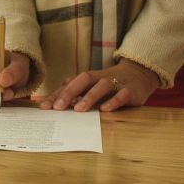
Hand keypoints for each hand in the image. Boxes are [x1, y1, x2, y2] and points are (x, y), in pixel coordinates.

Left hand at [39, 59, 159, 111]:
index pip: (70, 83)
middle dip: (70, 92)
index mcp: (90, 78)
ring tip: (79, 109)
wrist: (139, 74)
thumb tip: (47, 104)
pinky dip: (114, 101)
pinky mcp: (130, 90)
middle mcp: (101, 78)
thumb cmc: (109, 84)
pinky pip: (122, 94)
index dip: (57, 94)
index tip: (43, 106)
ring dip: (90, 96)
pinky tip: (105, 109)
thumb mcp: (91, 87)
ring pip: (102, 86)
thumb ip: (73, 94)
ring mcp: (116, 83)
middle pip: (84, 79)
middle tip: (58, 107)